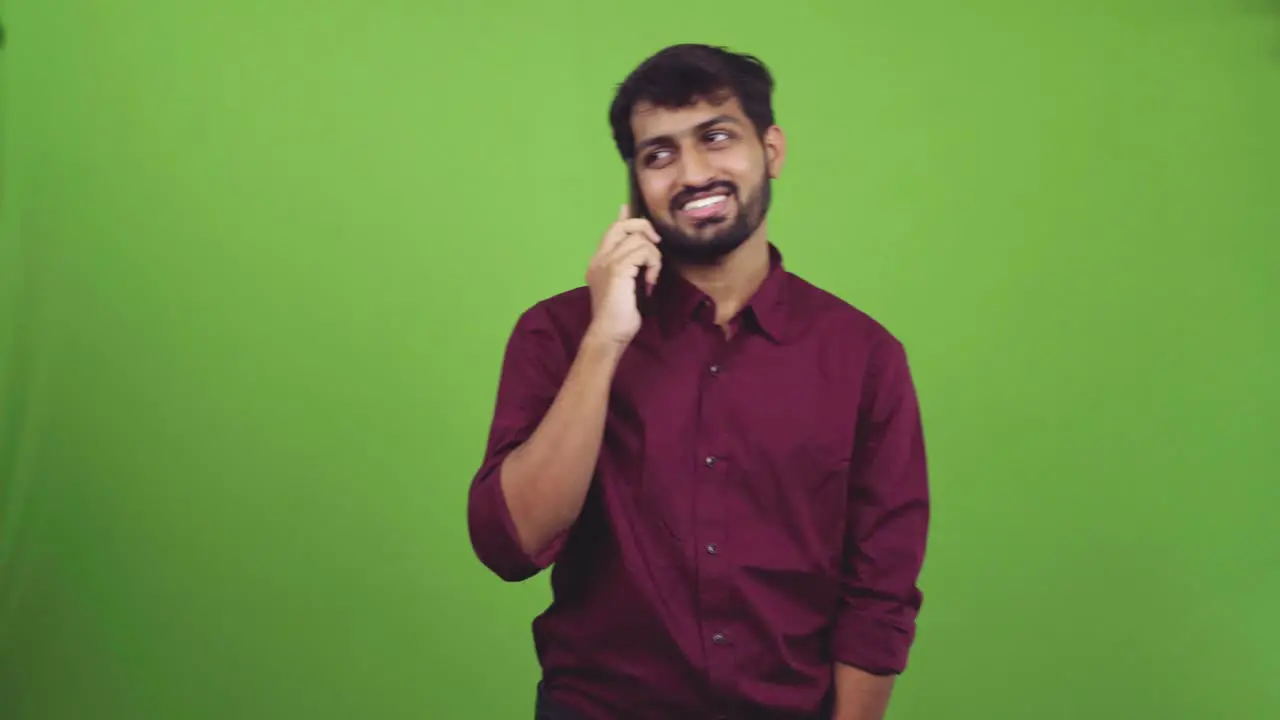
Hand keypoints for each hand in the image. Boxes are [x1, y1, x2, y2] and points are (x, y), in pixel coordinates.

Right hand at [584, 204, 661, 346]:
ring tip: (651, 278)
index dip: (624, 218)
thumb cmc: (619, 317)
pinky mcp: (617, 269)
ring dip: (653, 257)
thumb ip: (631, 267)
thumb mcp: (627, 287)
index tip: (627, 208)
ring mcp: (606, 262)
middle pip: (622, 226)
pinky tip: (649, 283)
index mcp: (598, 262)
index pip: (611, 231)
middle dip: (643, 228)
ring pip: (639, 239)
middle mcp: (599, 259)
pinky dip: (653, 265)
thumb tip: (643, 250)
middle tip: (655, 245)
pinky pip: (643, 252)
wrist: (609, 334)